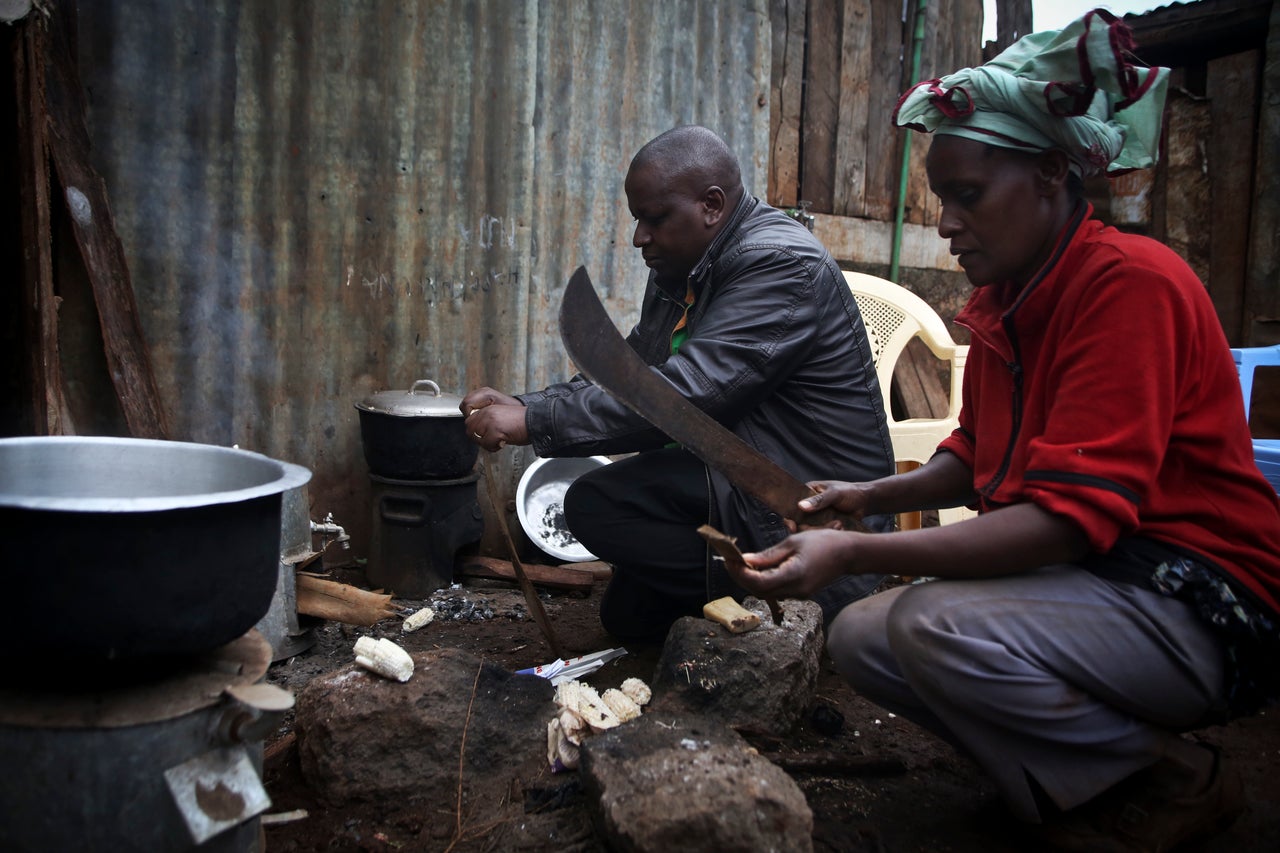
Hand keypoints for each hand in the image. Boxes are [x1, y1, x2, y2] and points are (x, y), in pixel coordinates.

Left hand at [461, 388, 528, 450]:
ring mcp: (490, 420)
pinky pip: (487, 444)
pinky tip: (503, 442)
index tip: (485, 435)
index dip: (476, 430)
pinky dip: (494, 447)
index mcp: (488, 407)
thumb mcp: (501, 416)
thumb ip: (487, 421)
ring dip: (486, 443)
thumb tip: (476, 432)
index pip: (469, 419)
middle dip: (479, 437)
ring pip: (476, 437)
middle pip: (469, 428)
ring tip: (498, 441)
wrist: (536, 422)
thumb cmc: (522, 422)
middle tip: (492, 440)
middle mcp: (487, 412)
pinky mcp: (495, 430)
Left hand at [727, 528, 858, 598]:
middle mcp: (796, 590)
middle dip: (741, 577)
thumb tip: (745, 560)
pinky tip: (758, 568)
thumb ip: (768, 555)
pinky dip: (764, 581)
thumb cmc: (823, 542)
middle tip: (730, 561)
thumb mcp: (793, 542)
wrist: (848, 553)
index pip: (759, 583)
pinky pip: (777, 590)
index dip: (741, 574)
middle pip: (760, 591)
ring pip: (767, 593)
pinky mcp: (801, 593)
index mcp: (794, 575)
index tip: (730, 560)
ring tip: (740, 563)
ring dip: (751, 580)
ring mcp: (799, 594)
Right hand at [786, 480, 873, 531]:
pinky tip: (840, 526)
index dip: (790, 517)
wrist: (866, 502)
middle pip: (799, 521)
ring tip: (838, 523)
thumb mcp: (834, 494)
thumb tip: (800, 506)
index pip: (792, 505)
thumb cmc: (850, 492)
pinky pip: (820, 532)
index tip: (793, 527)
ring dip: (823, 529)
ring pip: (810, 529)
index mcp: (808, 492)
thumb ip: (818, 500)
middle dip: (811, 527)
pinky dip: (829, 531)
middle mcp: (809, 504)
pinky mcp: (824, 524)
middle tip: (826, 526)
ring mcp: (817, 515)